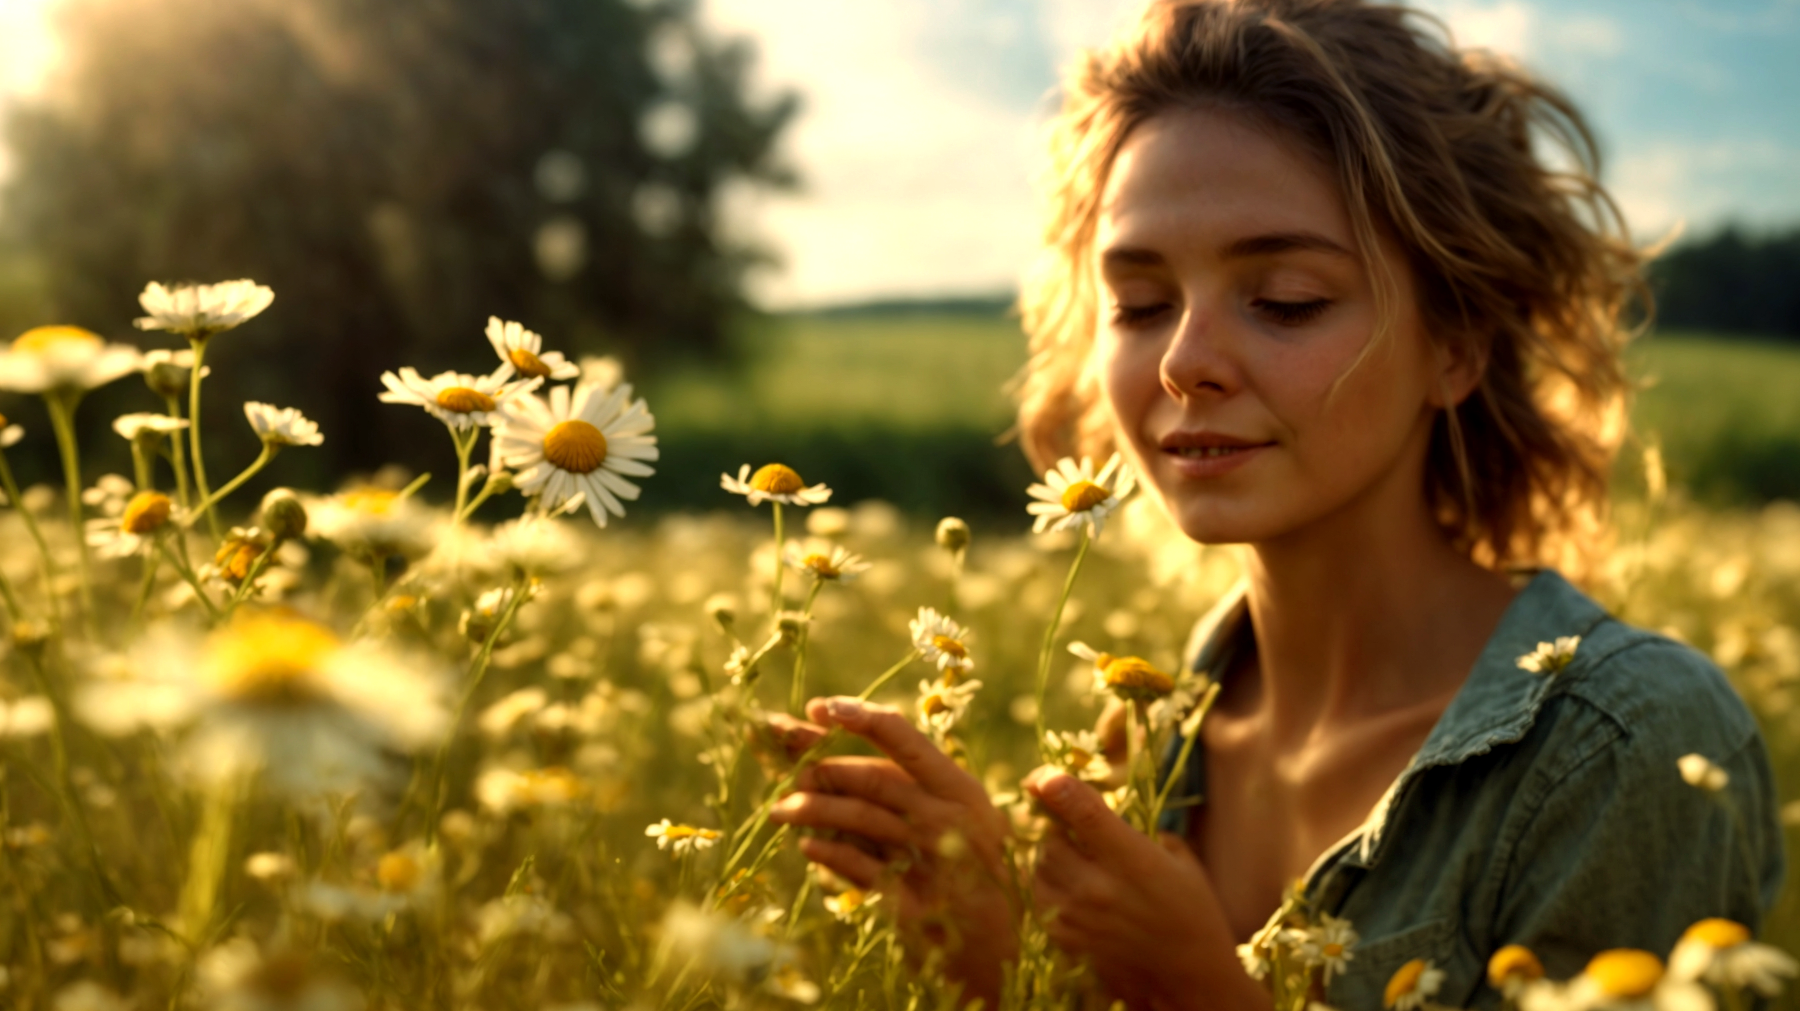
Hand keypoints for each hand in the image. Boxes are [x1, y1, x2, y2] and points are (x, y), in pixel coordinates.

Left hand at [769, 696, 1017, 1004]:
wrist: (1001, 944)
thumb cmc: (974, 869)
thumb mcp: (959, 818)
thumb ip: (910, 786)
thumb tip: (840, 750)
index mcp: (960, 789)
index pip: (904, 739)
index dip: (860, 717)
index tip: (820, 706)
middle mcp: (947, 819)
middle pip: (872, 780)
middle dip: (822, 770)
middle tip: (789, 772)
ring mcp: (931, 861)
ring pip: (859, 820)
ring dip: (811, 810)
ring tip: (780, 811)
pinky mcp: (912, 903)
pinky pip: (858, 869)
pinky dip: (828, 854)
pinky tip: (807, 846)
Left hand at [1026, 769, 1268, 1010]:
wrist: (1189, 977)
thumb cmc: (1193, 911)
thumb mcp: (1180, 860)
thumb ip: (1140, 829)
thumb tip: (1100, 808)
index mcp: (1132, 861)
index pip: (1084, 812)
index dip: (1057, 786)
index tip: (1043, 777)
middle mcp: (1098, 888)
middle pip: (1050, 839)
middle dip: (1058, 829)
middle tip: (1076, 832)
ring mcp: (1077, 917)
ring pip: (1039, 867)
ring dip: (1051, 857)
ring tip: (1079, 863)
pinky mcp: (1065, 940)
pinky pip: (1040, 898)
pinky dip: (1051, 887)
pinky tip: (1076, 890)